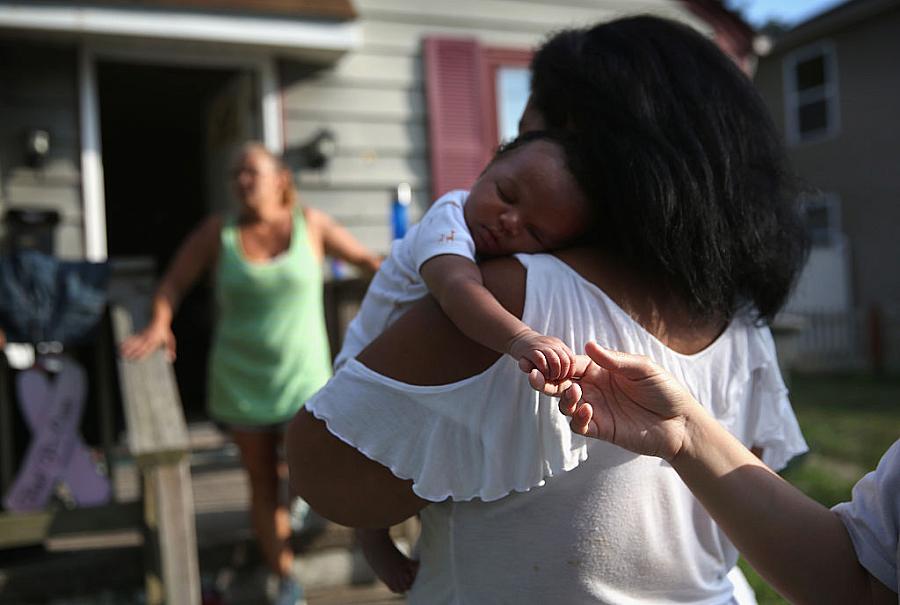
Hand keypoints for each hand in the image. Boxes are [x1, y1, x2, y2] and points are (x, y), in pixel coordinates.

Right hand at [119, 323, 176, 361]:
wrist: (160, 319)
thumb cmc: (165, 332)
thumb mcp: (170, 340)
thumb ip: (170, 349)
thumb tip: (171, 359)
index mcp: (155, 342)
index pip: (147, 349)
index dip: (142, 354)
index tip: (136, 359)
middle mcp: (148, 339)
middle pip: (139, 346)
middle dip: (132, 352)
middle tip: (125, 357)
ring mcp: (143, 335)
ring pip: (134, 342)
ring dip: (127, 347)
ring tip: (121, 352)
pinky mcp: (140, 333)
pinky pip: (132, 338)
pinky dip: (127, 342)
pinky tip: (121, 345)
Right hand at [507, 328, 575, 381]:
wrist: (518, 338)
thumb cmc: (535, 350)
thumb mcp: (550, 351)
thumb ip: (559, 358)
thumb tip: (569, 373)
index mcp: (559, 345)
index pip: (571, 359)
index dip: (569, 371)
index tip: (564, 378)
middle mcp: (553, 344)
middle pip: (565, 361)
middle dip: (562, 374)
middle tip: (556, 379)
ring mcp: (542, 346)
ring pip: (555, 361)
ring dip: (553, 373)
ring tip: (549, 378)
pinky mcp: (531, 350)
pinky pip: (541, 361)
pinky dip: (543, 370)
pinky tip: (540, 374)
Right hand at [549, 342, 700, 461]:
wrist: (681, 423)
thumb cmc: (664, 390)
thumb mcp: (643, 368)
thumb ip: (615, 360)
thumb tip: (588, 344)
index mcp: (601, 371)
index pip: (571, 365)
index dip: (556, 364)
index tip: (545, 362)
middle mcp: (595, 389)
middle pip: (561, 385)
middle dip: (545, 381)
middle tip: (533, 377)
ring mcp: (597, 410)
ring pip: (565, 405)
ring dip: (563, 399)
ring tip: (574, 394)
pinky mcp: (602, 429)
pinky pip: (579, 426)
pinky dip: (577, 419)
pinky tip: (586, 411)